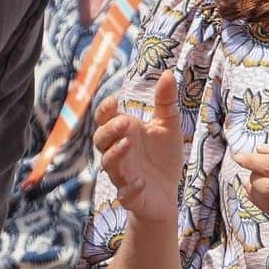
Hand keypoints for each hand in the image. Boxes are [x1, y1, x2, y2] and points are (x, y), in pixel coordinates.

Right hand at [93, 70, 183, 222]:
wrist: (167, 194)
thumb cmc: (163, 157)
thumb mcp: (168, 127)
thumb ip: (165, 102)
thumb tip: (167, 73)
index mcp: (123, 133)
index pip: (105, 119)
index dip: (105, 109)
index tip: (115, 99)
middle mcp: (118, 153)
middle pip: (100, 140)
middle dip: (109, 130)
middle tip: (125, 122)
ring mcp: (122, 174)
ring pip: (108, 164)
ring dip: (116, 154)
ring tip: (128, 143)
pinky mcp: (130, 195)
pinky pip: (125, 193)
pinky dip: (131, 188)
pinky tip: (141, 181)